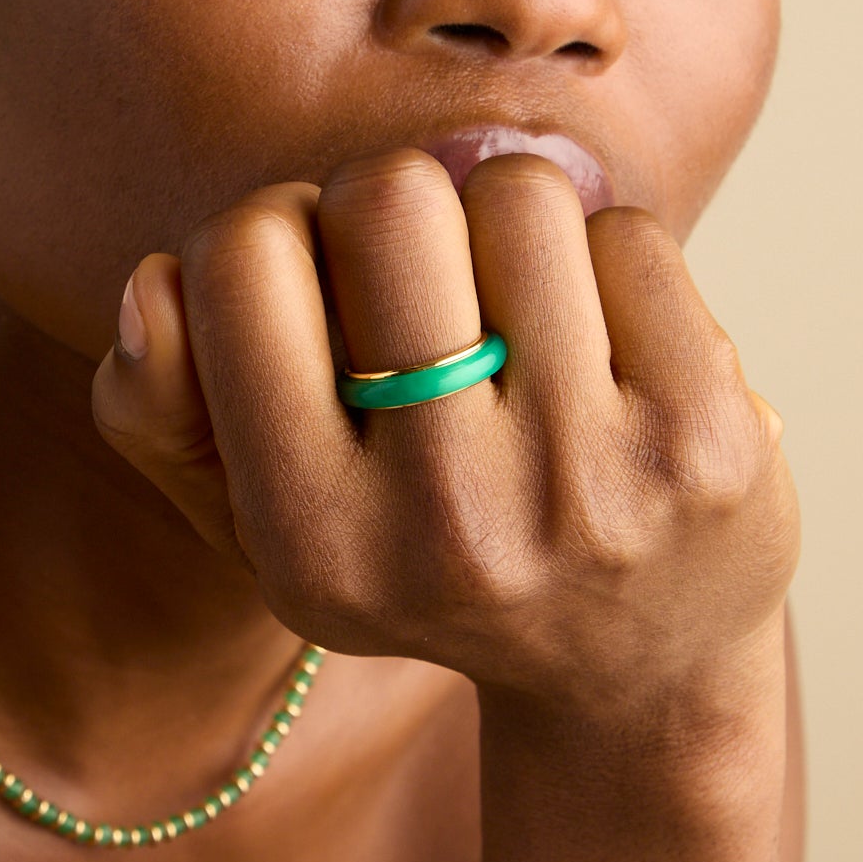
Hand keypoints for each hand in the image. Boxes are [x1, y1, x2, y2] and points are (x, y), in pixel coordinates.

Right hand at [92, 148, 798, 730]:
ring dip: (504, 222)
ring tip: (512, 306)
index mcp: (311, 543)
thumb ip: (160, 407)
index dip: (277, 228)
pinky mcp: (709, 443)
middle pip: (387, 197)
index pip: (241, 258)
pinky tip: (604, 340)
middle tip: (421, 270)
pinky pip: (628, 233)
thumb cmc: (423, 557)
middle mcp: (448, 525)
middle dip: (395, 202)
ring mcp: (591, 484)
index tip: (320, 277)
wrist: (635, 669)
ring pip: (517, 192)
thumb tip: (153, 281)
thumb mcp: (264, 523)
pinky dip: (603, 259)